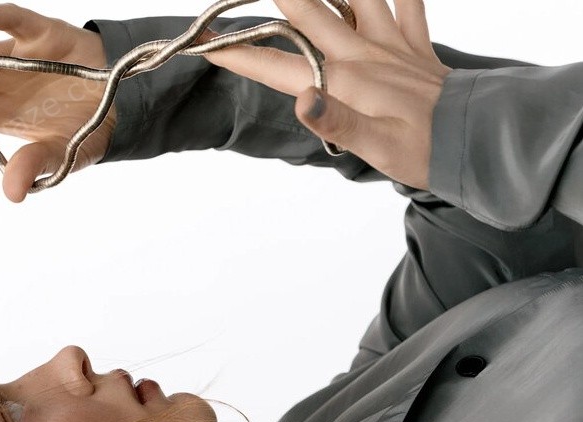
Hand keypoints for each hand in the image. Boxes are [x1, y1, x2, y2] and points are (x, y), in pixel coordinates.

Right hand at [200, 0, 452, 190]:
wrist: (471, 139)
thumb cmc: (421, 150)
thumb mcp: (375, 147)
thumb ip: (337, 120)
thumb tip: (303, 99)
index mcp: (344, 80)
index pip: (279, 66)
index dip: (241, 55)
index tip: (208, 45)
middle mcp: (362, 52)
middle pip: (308, 10)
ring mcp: (389, 42)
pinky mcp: (415, 43)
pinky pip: (407, 2)